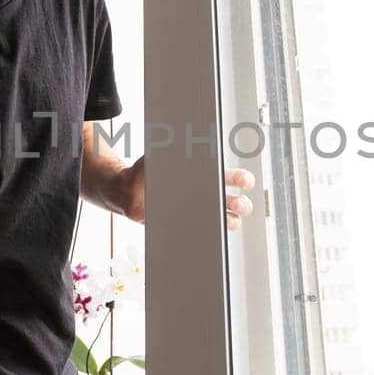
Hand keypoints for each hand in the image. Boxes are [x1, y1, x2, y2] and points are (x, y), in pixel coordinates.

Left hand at [115, 160, 254, 231]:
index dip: (242, 179)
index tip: (245, 181)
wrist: (128, 192)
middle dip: (242, 203)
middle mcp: (206, 194)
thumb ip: (173, 147)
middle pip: (235, 201)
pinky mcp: (189, 225)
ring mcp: (199, 211)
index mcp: (204, 175)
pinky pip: (207, 233)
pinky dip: (213, 234)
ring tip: (228, 220)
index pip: (231, 177)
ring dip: (232, 221)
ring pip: (227, 219)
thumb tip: (185, 139)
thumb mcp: (161, 154)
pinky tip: (210, 232)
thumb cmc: (146, 170)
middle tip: (238, 203)